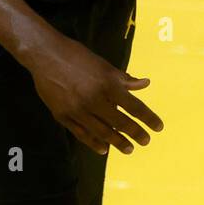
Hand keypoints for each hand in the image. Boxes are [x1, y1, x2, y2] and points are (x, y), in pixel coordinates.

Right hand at [28, 35, 161, 154]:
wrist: (45, 55)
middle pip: (120, 122)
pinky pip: (82, 133)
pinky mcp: (63, 115)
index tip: (158, 127)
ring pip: (102, 132)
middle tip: (145, 141)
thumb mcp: (104, 65)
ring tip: (128, 149)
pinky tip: (103, 148)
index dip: (148, 118)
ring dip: (117, 142)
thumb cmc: (77, 56)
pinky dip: (94, 142)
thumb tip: (145, 84)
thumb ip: (124, 79)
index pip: (134, 106)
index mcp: (108, 84)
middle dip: (135, 133)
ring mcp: (78, 110)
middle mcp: (95, 99)